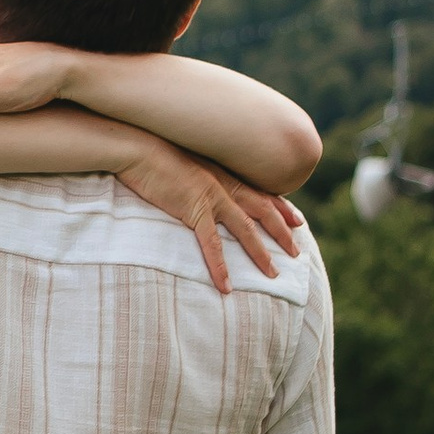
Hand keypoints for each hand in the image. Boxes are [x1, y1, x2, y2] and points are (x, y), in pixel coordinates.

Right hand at [115, 136, 304, 290]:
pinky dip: (220, 267)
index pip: (260, 192)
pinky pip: (212, 244)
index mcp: (222, 173)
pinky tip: (226, 286)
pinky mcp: (194, 210)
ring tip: (273, 273)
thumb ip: (196, 175)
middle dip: (282, 232)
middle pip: (263, 210)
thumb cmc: (152, 152)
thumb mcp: (183, 161)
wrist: (137, 147)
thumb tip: (195, 185)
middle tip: (297, 251)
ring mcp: (212, 197)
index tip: (297, 219)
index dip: (282, 207)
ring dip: (261, 253)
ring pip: (246, 229)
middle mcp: (224, 185)